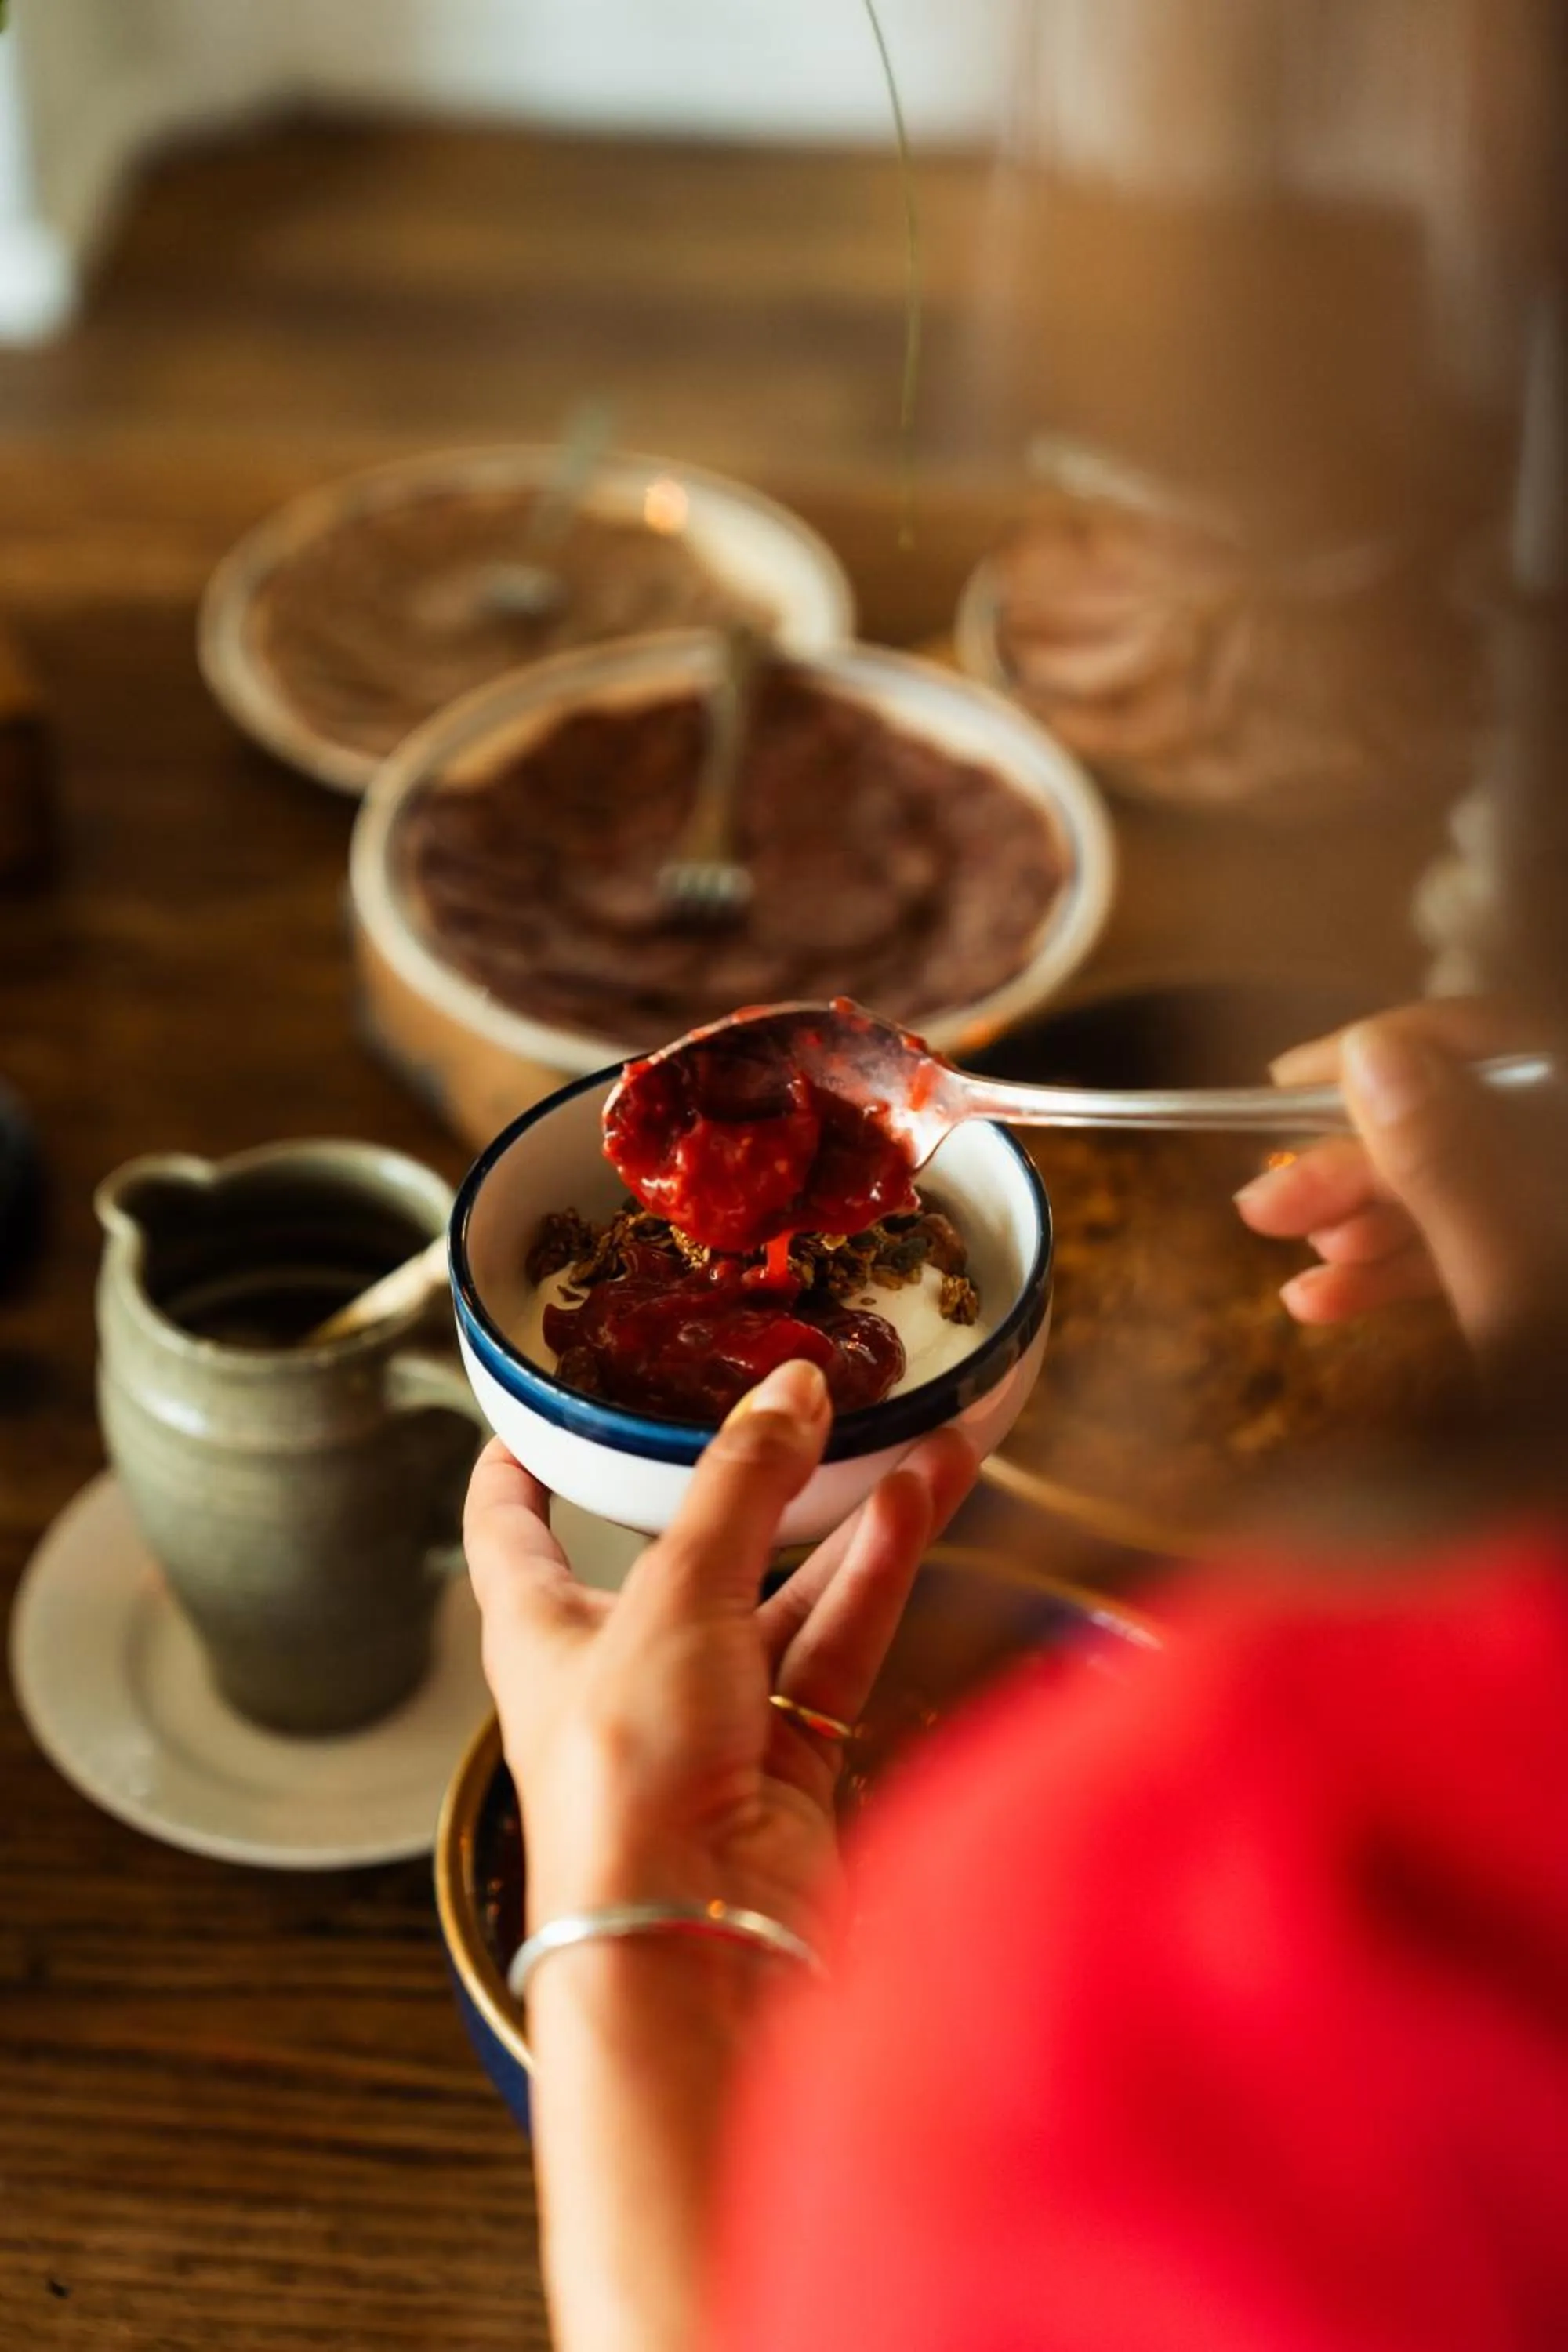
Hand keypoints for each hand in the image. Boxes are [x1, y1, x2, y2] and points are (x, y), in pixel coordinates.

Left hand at [464, 1358, 977, 1946]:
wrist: (696, 1947)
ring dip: (843, 1516)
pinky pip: (835, 1639)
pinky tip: (916, 1502)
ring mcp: (710, 1716)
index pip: (512, 1527)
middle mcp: (621, 1670)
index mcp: (540, 1630)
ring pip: (782, 1590)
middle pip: (684, 1548)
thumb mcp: (674, 1596)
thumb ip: (740, 1484)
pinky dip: (874, 1574)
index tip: (550, 1404)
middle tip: (790, 1397)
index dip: (522, 1462)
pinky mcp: (789, 1756)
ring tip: (906, 1434)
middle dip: (743, 1475)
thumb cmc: (625, 1789)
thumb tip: (790, 1388)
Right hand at [1234, 998, 1562, 1355]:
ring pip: (1454, 1182)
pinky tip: (1321, 1299)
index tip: (1286, 1081)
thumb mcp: (1511, 1284)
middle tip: (1263, 1206)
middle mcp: (1560, 1159)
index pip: (1496, 1037)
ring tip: (1295, 1251)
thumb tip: (1368, 1049)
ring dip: (1360, 1214)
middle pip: (1462, 1115)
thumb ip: (1448, 1163)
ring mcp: (1546, 1213)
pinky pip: (1468, 1244)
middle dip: (1355, 1159)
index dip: (1389, 1046)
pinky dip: (1393, 1267)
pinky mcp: (1536, 1275)